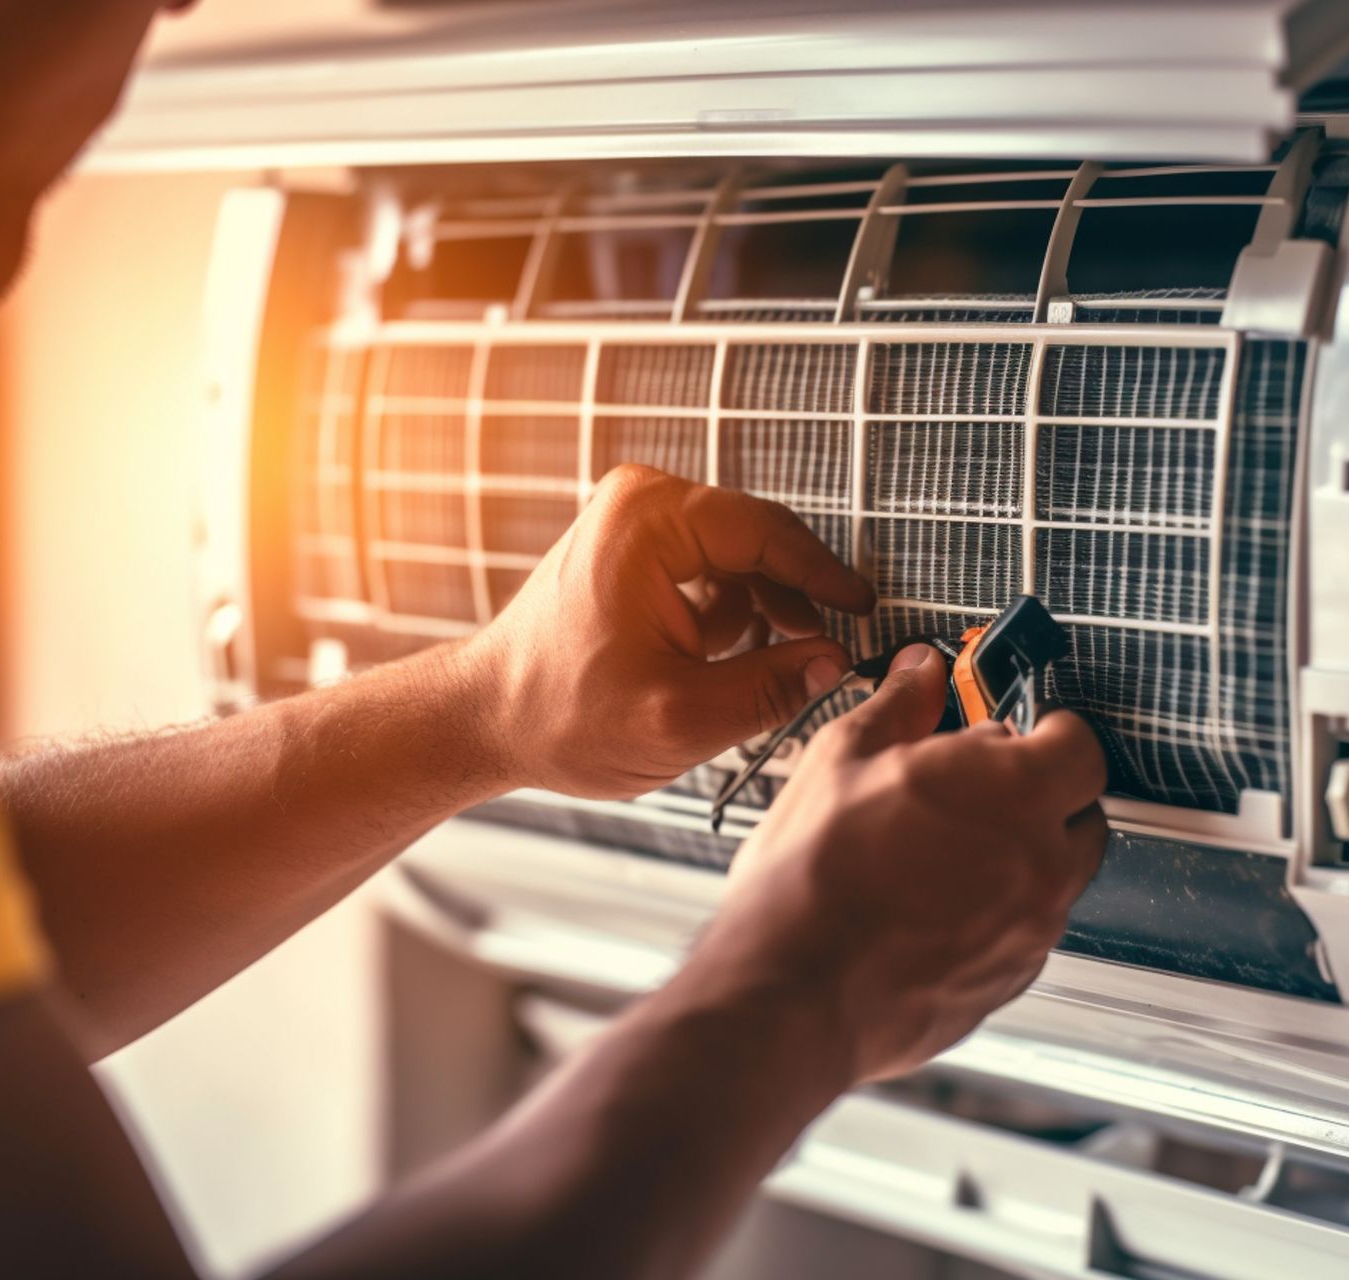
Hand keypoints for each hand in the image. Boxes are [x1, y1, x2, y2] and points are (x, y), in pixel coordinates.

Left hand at [456, 465, 875, 799]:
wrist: (486, 723)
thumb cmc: (556, 714)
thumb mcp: (681, 717)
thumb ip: (771, 688)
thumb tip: (834, 664)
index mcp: (650, 520)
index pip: (768, 532)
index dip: (824, 575)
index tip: (862, 608)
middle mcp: (643, 506)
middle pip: (758, 542)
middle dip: (795, 600)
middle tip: (830, 650)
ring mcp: (637, 528)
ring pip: (740, 562)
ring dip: (763, 615)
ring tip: (770, 671)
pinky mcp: (637, 557)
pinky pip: (713, 576)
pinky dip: (733, 620)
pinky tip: (727, 668)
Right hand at [688, 643, 1109, 1084]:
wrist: (791, 995)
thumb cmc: (813, 886)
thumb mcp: (841, 760)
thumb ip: (899, 707)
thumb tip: (918, 675)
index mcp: (1014, 792)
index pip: (1083, 747)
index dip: (1051, 733)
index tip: (1019, 733)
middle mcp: (1041, 863)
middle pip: (1081, 815)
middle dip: (1042, 797)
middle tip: (977, 790)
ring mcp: (1030, 931)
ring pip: (1055, 878)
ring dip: (1020, 857)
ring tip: (942, 853)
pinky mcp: (1008, 981)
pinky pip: (1025, 932)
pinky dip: (997, 913)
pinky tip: (932, 907)